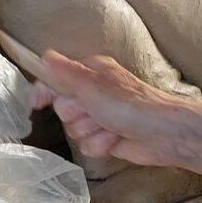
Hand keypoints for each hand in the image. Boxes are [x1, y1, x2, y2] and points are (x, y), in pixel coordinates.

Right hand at [31, 51, 188, 166]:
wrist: (164, 134)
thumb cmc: (130, 105)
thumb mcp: (92, 85)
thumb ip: (65, 73)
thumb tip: (44, 57)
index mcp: (92, 73)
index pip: (57, 79)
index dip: (45, 91)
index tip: (37, 104)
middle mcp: (95, 92)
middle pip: (63, 108)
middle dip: (76, 114)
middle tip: (93, 112)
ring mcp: (101, 117)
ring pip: (74, 129)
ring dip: (90, 132)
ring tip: (109, 127)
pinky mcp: (107, 138)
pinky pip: (87, 145)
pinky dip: (100, 145)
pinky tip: (115, 140)